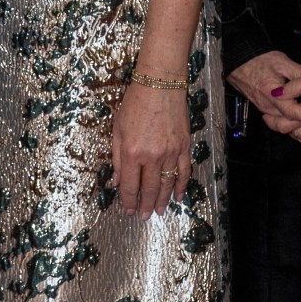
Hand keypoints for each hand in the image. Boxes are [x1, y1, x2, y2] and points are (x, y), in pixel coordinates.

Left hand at [111, 79, 192, 216]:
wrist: (160, 85)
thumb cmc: (135, 104)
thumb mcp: (117, 130)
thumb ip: (117, 158)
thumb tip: (116, 181)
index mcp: (132, 152)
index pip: (130, 185)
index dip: (128, 200)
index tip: (127, 211)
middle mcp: (152, 156)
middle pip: (149, 188)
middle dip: (145, 205)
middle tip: (143, 217)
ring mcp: (170, 152)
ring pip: (167, 183)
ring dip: (163, 200)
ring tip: (159, 212)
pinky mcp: (184, 146)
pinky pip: (184, 171)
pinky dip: (182, 186)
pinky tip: (179, 196)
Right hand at [228, 51, 300, 155]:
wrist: (239, 64)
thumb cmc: (259, 61)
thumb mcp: (282, 62)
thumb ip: (300, 73)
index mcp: (272, 95)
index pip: (292, 111)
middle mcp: (269, 108)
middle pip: (290, 128)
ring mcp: (268, 112)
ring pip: (287, 130)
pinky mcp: (269, 112)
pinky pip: (284, 126)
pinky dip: (298, 133)